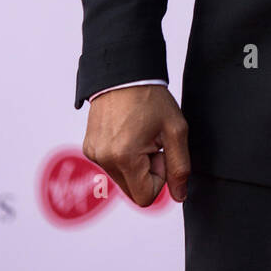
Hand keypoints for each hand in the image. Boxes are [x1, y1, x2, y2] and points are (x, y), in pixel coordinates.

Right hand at [82, 85, 189, 206]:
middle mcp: (104, 159)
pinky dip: (123, 156)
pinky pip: (111, 165)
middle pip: (132, 190)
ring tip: (141, 135)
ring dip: (136, 164)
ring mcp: (94, 154)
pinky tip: (129, 132)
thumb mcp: (175, 130)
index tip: (162, 152)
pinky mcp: (90, 148)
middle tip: (153, 143)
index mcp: (124, 157)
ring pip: (122, 179)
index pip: (145, 197)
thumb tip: (180, 195)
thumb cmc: (151, 98)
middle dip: (147, 172)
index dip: (160, 178)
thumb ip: (180, 167)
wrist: (125, 73)